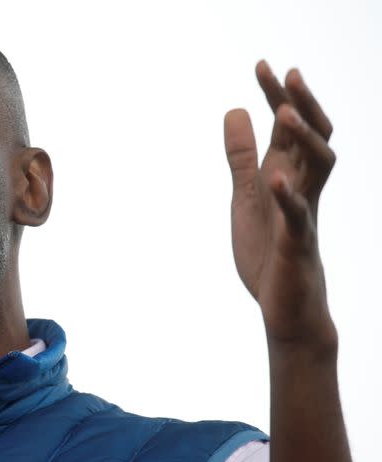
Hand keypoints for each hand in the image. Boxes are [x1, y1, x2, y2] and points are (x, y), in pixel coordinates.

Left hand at [224, 60, 336, 353]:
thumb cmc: (267, 248)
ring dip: (304, 140)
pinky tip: (276, 180)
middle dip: (300, 104)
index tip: (262, 64)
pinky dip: (288, 197)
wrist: (284, 304)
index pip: (287, 127)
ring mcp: (303, 214)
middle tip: (287, 72)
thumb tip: (234, 109)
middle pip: (311, 136)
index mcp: (285, 175)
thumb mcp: (245, 195)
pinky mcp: (298, 243)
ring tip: (283, 114)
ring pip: (319, 168)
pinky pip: (299, 216)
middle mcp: (300, 188)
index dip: (276, 96)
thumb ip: (241, 157)